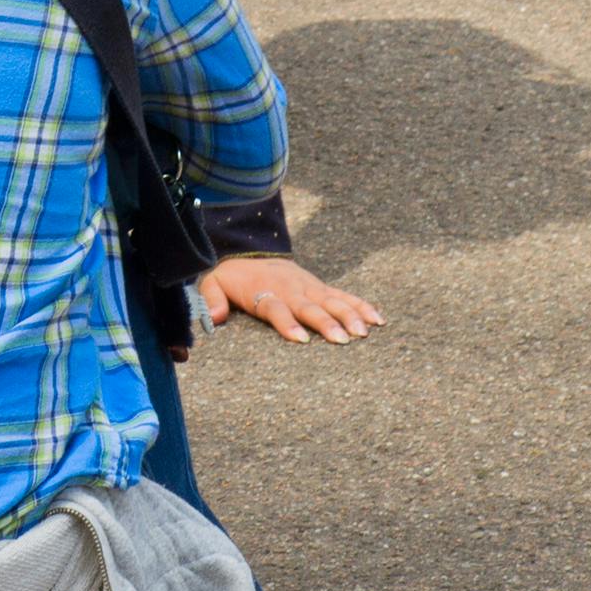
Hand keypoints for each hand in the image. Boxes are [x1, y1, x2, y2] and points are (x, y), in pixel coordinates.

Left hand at [198, 254, 382, 342]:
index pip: (276, 309)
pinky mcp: (321, 287)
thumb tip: (214, 318)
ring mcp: (309, 287)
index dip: (287, 323)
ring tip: (365, 332)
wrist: (249, 252)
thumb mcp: (213, 283)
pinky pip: (344, 296)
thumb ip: (212, 299)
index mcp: (265, 292)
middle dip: (326, 323)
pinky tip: (378, 319)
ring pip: (332, 301)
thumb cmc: (232, 277)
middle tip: (343, 339)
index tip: (300, 338)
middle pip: (309, 307)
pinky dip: (362, 306)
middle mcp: (291, 290)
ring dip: (350, 315)